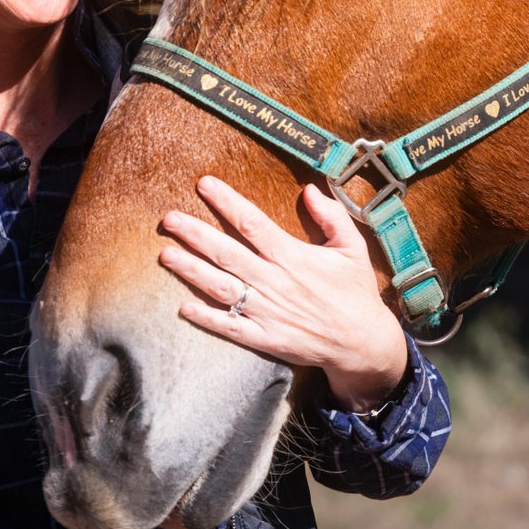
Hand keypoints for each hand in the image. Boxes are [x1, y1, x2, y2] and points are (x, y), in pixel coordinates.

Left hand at [160, 175, 410, 412]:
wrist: (363, 343)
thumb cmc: (356, 291)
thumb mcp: (353, 247)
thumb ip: (331, 216)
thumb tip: (309, 189)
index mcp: (293, 256)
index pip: (252, 222)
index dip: (226, 202)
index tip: (204, 184)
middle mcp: (274, 282)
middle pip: (226, 253)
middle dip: (195, 234)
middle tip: (168, 219)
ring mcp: (267, 312)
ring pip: (221, 288)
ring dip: (191, 271)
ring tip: (165, 255)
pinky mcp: (265, 338)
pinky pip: (230, 327)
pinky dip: (206, 317)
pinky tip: (183, 307)